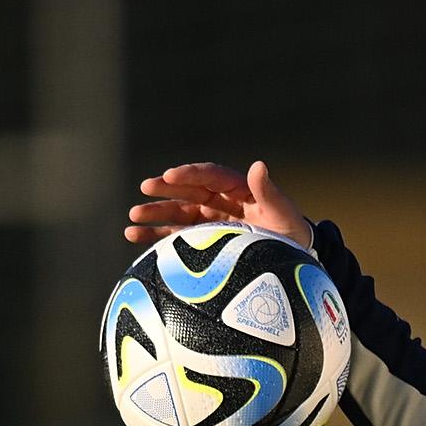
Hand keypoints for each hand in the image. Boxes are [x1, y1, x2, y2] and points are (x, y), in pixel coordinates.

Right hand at [124, 159, 312, 247]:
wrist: (292, 260)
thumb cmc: (290, 234)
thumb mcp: (283, 213)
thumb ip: (268, 192)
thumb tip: (258, 165)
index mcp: (238, 190)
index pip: (210, 176)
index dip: (190, 174)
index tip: (171, 175)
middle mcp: (220, 201)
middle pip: (189, 191)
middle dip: (166, 189)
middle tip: (146, 188)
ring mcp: (209, 221)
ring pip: (177, 212)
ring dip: (155, 213)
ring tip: (133, 216)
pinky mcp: (202, 241)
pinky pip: (175, 236)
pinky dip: (155, 235)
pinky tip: (134, 235)